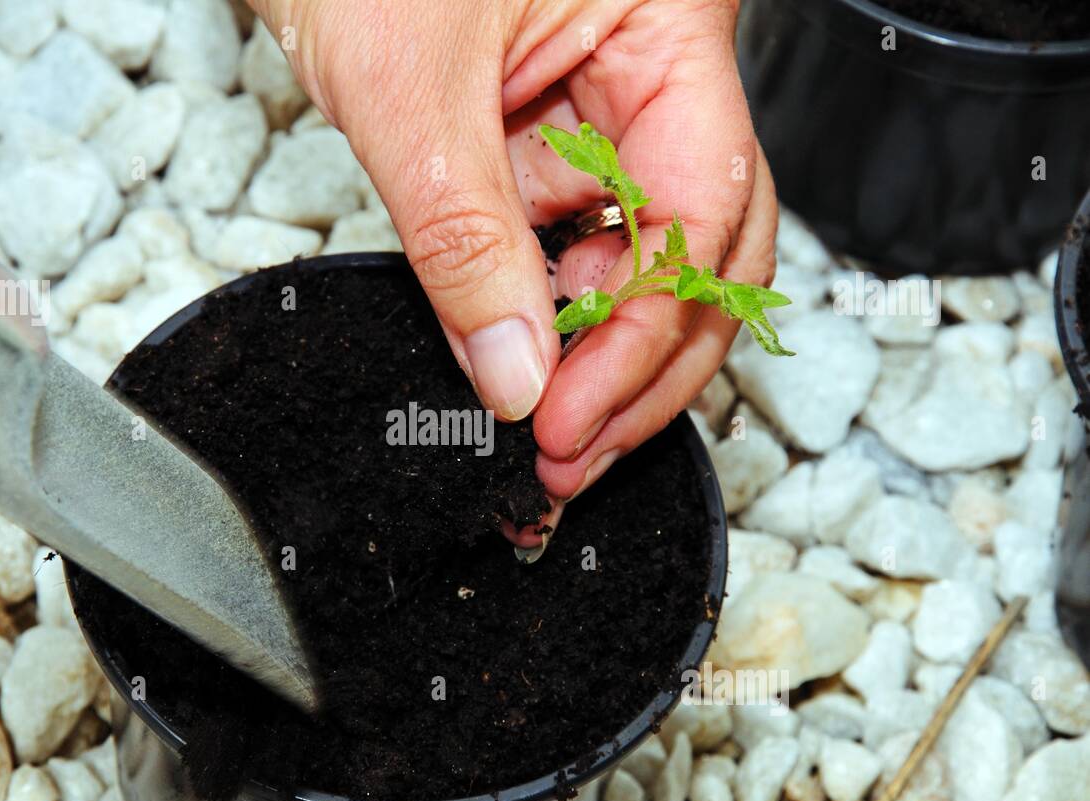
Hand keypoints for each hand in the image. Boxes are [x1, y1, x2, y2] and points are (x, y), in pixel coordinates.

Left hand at [251, 0, 775, 505]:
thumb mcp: (405, 89)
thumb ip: (465, 239)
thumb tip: (515, 372)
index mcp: (665, 20)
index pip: (702, 205)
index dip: (646, 330)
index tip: (575, 415)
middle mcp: (651, 63)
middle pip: (702, 243)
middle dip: (644, 360)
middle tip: (581, 449)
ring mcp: (600, 102)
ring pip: (640, 251)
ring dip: (599, 347)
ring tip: (552, 428)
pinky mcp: (543, 133)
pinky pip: (569, 234)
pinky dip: (548, 307)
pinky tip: (526, 362)